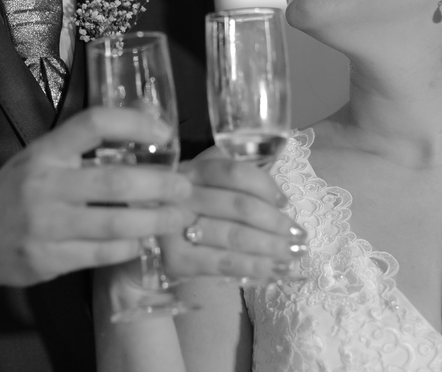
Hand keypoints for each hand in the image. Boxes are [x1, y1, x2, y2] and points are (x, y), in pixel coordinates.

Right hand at [0, 108, 193, 287]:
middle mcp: (45, 185)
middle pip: (112, 182)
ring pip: (112, 225)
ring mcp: (45, 225)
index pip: (93, 124)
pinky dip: (128, 248)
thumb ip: (89, 140)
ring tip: (177, 217)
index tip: (165, 132)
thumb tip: (149, 112)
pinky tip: (144, 241)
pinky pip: (100, 255)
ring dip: (153, 222)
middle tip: (184, 187)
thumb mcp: (45, 155)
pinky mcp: (47, 259)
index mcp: (46, 151)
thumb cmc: (17, 190)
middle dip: (157, 186)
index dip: (134, 123)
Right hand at [160, 149, 305, 281]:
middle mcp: (180, 194)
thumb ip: (231, 175)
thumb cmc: (185, 210)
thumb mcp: (200, 183)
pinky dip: (255, 268)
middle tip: (300, 235)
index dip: (265, 186)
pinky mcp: (176, 259)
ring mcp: (175, 227)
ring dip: (272, 247)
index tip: (285, 203)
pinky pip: (225, 264)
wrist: (142, 249)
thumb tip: (278, 193)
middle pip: (239, 206)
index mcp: (191, 170)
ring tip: (295, 254)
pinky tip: (276, 271)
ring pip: (235, 236)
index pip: (234, 172)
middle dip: (276, 223)